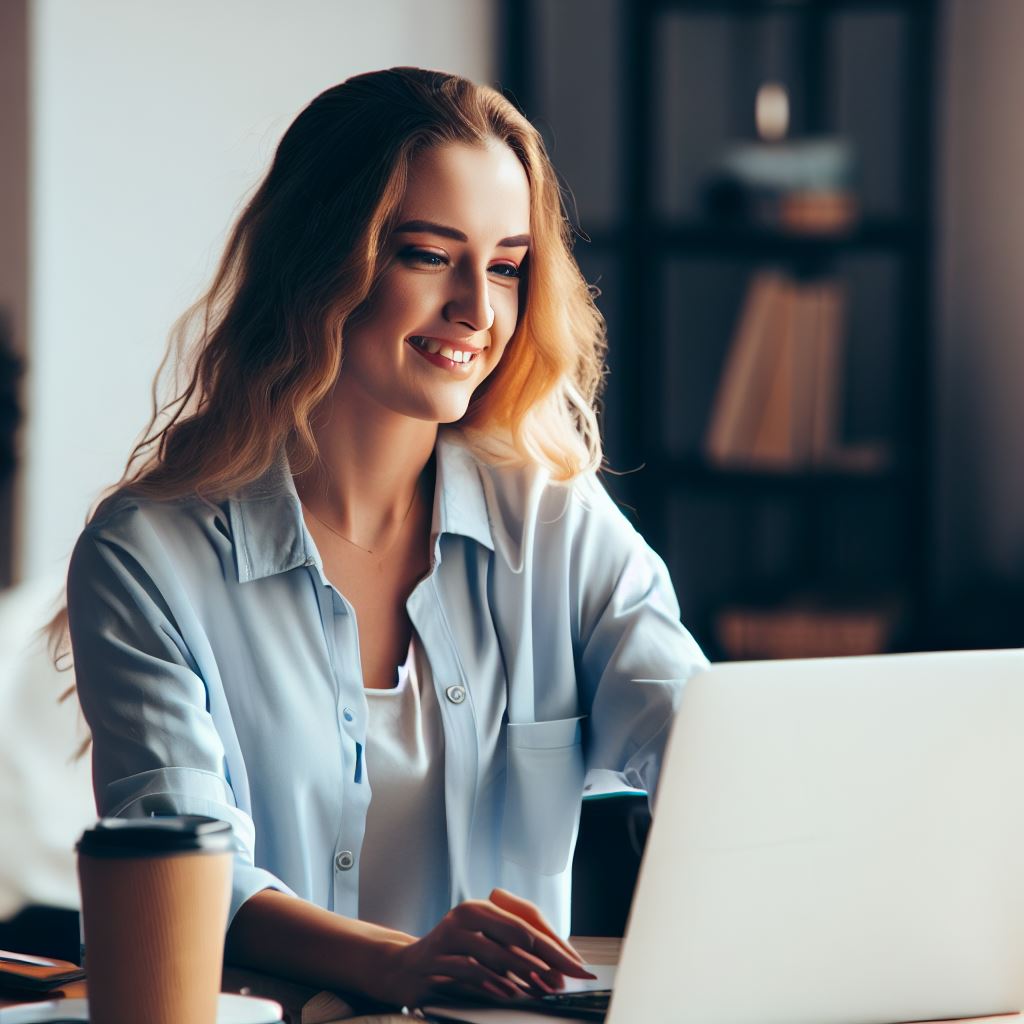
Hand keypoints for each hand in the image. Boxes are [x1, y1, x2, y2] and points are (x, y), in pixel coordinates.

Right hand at [376, 887, 596, 1008]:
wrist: (406, 968)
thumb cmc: (454, 958)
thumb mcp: (484, 949)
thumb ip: (513, 954)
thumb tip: (555, 972)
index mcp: (483, 908)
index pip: (528, 921)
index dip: (555, 944)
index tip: (578, 965)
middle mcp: (466, 914)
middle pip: (515, 932)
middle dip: (545, 958)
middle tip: (566, 978)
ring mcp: (449, 934)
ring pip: (493, 950)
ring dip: (520, 971)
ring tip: (541, 986)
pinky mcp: (435, 957)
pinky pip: (467, 968)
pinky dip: (490, 981)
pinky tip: (506, 992)